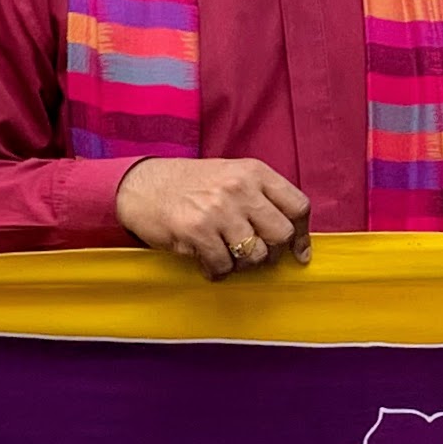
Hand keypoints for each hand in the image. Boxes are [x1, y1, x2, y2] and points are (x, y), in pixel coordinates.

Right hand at [114, 158, 310, 277]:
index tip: (298, 251)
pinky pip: (223, 266)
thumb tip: (295, 240)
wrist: (140, 185)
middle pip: (282, 234)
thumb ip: (261, 199)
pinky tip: (206, 261)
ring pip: (255, 255)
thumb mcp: (230, 176)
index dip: (302, 234)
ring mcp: (218, 210)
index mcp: (254, 172)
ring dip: (243, 264)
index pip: (298, 205)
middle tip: (255, 254)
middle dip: (272, 252)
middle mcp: (239, 188)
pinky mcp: (196, 231)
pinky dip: (217, 271)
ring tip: (226, 255)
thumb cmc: (188, 184)